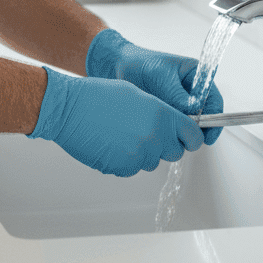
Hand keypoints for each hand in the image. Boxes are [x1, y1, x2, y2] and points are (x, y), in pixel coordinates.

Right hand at [28, 68, 204, 176]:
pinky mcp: (122, 168)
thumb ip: (160, 111)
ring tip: (122, 133)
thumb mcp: (137, 94)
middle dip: (165, 144)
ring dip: (144, 151)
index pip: (193, 136)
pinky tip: (111, 143)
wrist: (69, 109)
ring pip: (152, 161)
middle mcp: (154, 137)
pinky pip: (133, 168)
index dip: (191, 137)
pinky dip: (126, 159)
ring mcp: (139, 155)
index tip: (188, 138)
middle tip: (146, 132)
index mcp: (161, 115)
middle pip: (175, 152)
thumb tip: (171, 124)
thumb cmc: (98, 96)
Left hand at [86, 29, 223, 143]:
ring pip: (190, 124)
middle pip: (205, 116)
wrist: (119, 67)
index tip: (208, 134)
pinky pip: (175, 126)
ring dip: (182, 129)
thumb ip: (177, 95)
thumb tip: (192, 112)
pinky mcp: (169, 113)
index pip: (213, 99)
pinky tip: (161, 130)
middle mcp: (192, 91)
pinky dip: (171, 130)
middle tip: (187, 137)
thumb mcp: (162, 77)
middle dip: (197, 128)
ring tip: (169, 129)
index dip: (214, 118)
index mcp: (197, 76)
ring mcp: (180, 103)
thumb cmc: (142, 64)